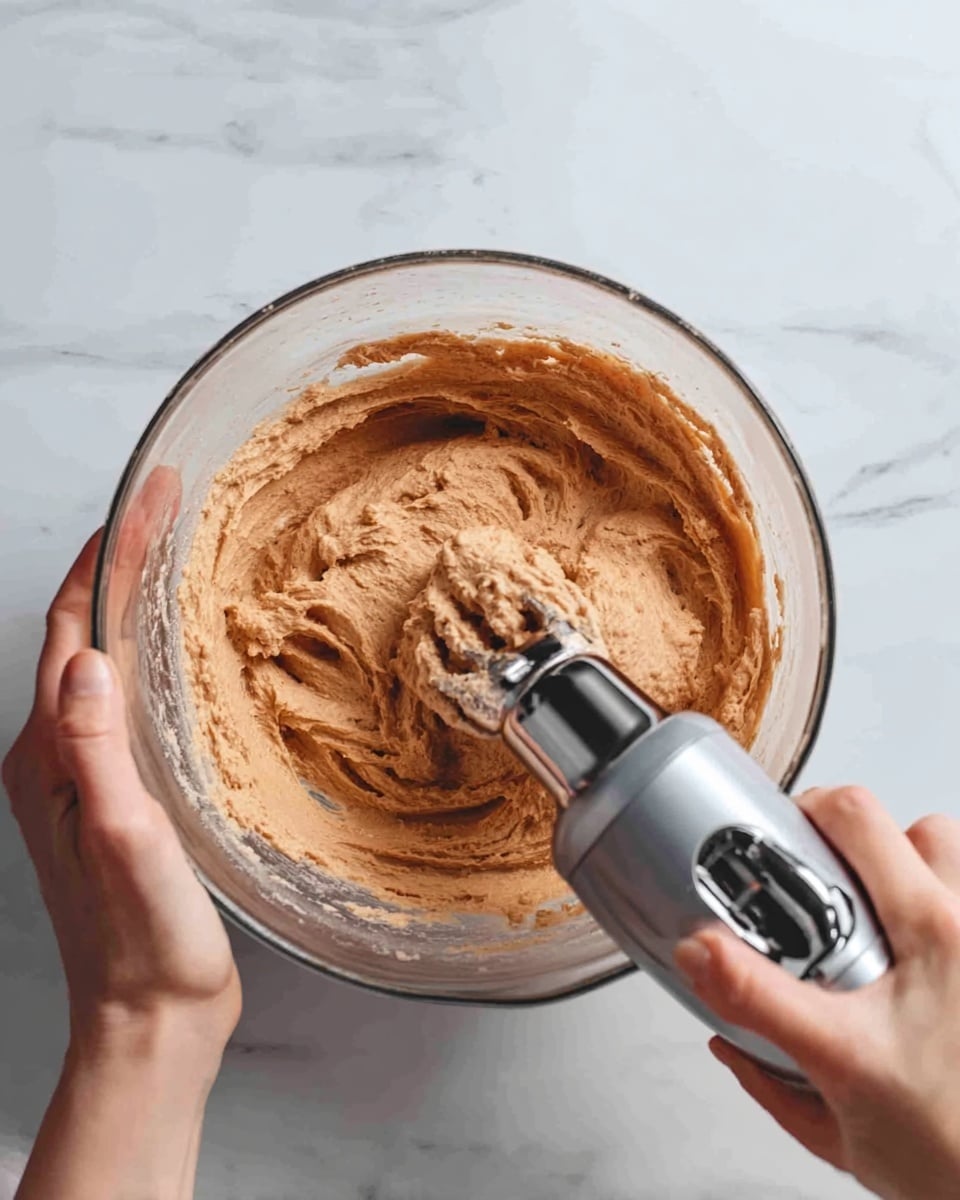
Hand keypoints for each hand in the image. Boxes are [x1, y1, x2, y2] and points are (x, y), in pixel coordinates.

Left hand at [2, 526, 239, 1198]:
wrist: (151, 1015)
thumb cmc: (142, 940)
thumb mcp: (123, 842)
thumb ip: (96, 753)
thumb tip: (87, 658)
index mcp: (49, 755)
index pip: (73, 627)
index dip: (110, 554)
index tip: (151, 496)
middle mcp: (54, 754)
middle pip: (81, 630)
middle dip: (120, 557)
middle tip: (170, 502)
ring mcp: (83, 772)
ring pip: (101, 658)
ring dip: (132, 596)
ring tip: (175, 550)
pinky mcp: (116, 790)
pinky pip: (124, 696)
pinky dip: (148, 648)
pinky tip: (180, 645)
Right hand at [674, 786, 959, 1199]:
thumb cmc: (948, 1147)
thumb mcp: (834, 1069)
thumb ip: (756, 1006)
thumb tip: (701, 956)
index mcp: (933, 933)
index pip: (858, 816)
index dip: (808, 809)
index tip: (780, 843)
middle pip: (919, 827)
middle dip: (863, 844)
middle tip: (824, 883)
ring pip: (954, 860)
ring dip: (913, 871)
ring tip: (874, 917)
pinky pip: (959, 904)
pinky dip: (936, 910)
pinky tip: (911, 958)